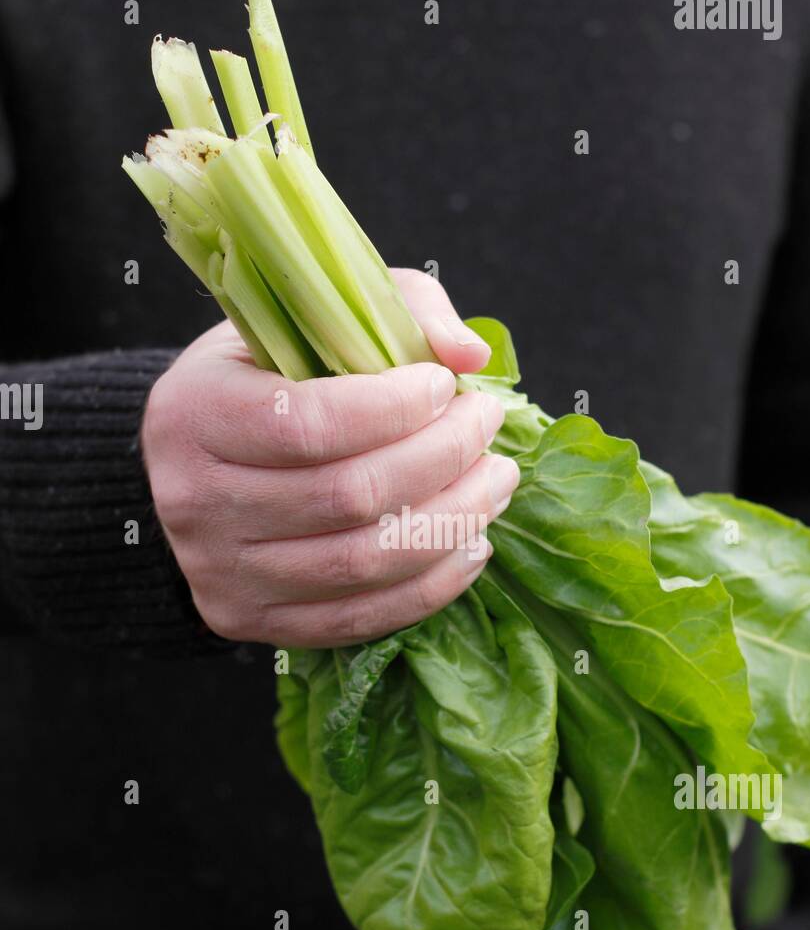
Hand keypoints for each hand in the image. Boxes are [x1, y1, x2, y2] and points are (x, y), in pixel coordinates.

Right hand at [142, 270, 518, 646]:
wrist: (193, 467)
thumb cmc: (264, 379)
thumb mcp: (310, 319)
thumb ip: (399, 310)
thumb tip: (471, 355)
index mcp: (193, 412)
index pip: (309, 423)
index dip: (395, 409)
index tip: (447, 387)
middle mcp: (194, 500)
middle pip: (348, 496)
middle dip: (442, 459)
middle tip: (487, 428)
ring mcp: (220, 572)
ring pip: (362, 563)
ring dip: (451, 523)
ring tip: (495, 484)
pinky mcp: (249, 619)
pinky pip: (358, 619)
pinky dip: (431, 586)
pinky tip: (471, 546)